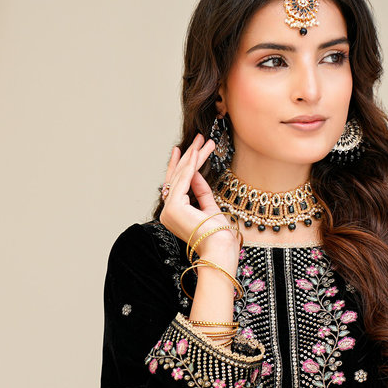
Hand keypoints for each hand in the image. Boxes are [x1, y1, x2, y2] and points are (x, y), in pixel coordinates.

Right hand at [159, 136, 238, 264]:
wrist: (219, 249)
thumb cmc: (217, 235)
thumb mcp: (209, 208)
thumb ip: (200, 192)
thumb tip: (195, 174)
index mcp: (174, 215)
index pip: (175, 186)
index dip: (180, 166)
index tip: (185, 150)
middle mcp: (167, 213)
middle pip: (178, 178)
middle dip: (189, 157)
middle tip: (197, 138)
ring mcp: (169, 210)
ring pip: (181, 176)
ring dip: (193, 157)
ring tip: (202, 140)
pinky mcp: (175, 207)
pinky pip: (184, 180)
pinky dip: (192, 165)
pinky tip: (198, 153)